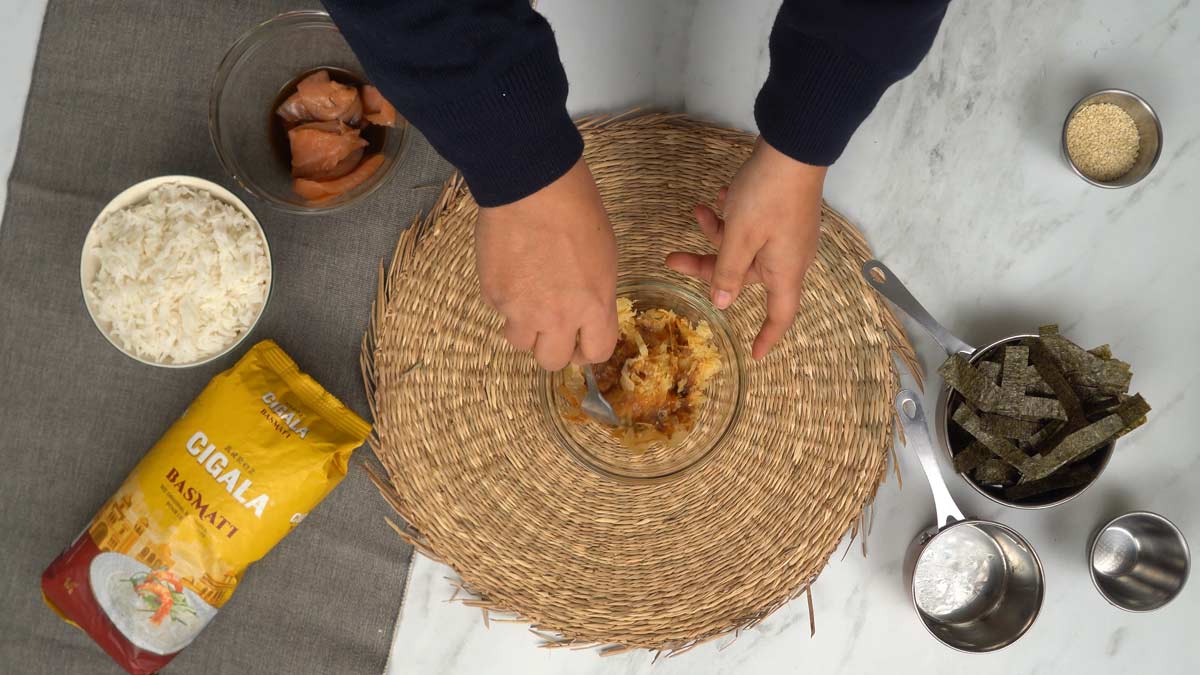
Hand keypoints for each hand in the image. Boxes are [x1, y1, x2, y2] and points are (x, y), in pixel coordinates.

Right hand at [475, 158, 618, 369]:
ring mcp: (521, 309)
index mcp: (594, 306)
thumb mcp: (604, 257)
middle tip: (550, 326)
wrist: (533, 187)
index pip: (596, 352)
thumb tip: (584, 312)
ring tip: (527, 294)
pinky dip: (505, 297)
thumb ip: (594, 294)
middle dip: (553, 346)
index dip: (588, 351)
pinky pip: (499, 310)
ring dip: (524, 325)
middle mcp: (557, 316)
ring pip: (520, 341)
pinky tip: (511, 268)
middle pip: (552, 361)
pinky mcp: (494, 295)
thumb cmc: (576, 211)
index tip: (581, 344)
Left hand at [666, 138, 824, 358]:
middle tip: (671, 258)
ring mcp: (785, 235)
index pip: (780, 316)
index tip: (755, 354)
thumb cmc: (769, 195)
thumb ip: (727, 272)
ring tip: (697, 212)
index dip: (767, 336)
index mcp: (784, 271)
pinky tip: (721, 195)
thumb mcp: (740, 236)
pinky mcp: (781, 213)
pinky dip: (733, 216)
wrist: (795, 146)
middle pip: (744, 276)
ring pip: (742, 247)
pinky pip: (751, 226)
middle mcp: (788, 257)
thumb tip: (722, 303)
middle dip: (708, 266)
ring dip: (716, 234)